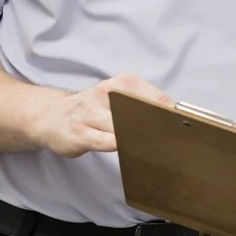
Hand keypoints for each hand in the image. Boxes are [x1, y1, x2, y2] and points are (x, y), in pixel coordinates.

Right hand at [31, 73, 171, 157]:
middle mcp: (106, 94)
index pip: (156, 98)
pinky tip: (130, 151)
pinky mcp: (80, 134)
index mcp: (122, 83)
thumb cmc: (91, 110)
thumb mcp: (118, 99)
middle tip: (174, 140)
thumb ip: (144, 106)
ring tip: (155, 148)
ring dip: (141, 138)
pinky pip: (106, 141)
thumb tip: (177, 118)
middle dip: (159, 127)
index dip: (172, 116)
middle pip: (143, 112)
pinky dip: (121, 146)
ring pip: (124, 127)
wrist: (49, 117)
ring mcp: (91, 113)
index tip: (185, 129)